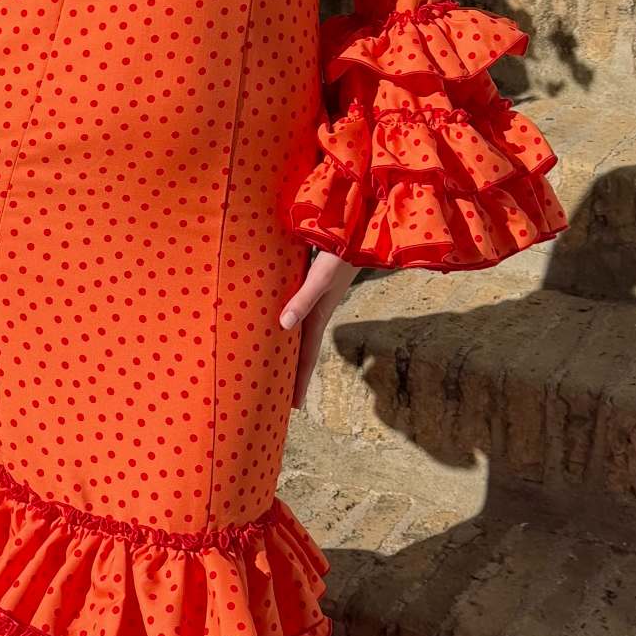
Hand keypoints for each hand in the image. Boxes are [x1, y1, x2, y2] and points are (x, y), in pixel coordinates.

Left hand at [279, 243, 362, 406]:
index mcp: (319, 315)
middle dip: (293, 373)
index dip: (300, 381)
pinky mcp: (311, 282)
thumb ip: (304, 298)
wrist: (359, 228)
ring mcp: (315, 297)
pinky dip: (288, 320)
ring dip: (290, 349)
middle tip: (281, 396)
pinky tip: (280, 321)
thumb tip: (284, 325)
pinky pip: (297, 309)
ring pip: (299, 330)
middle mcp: (316, 310)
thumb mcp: (322, 276)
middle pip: (302, 349)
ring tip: (276, 364)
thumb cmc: (341, 252)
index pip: (307, 356)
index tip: (294, 407)